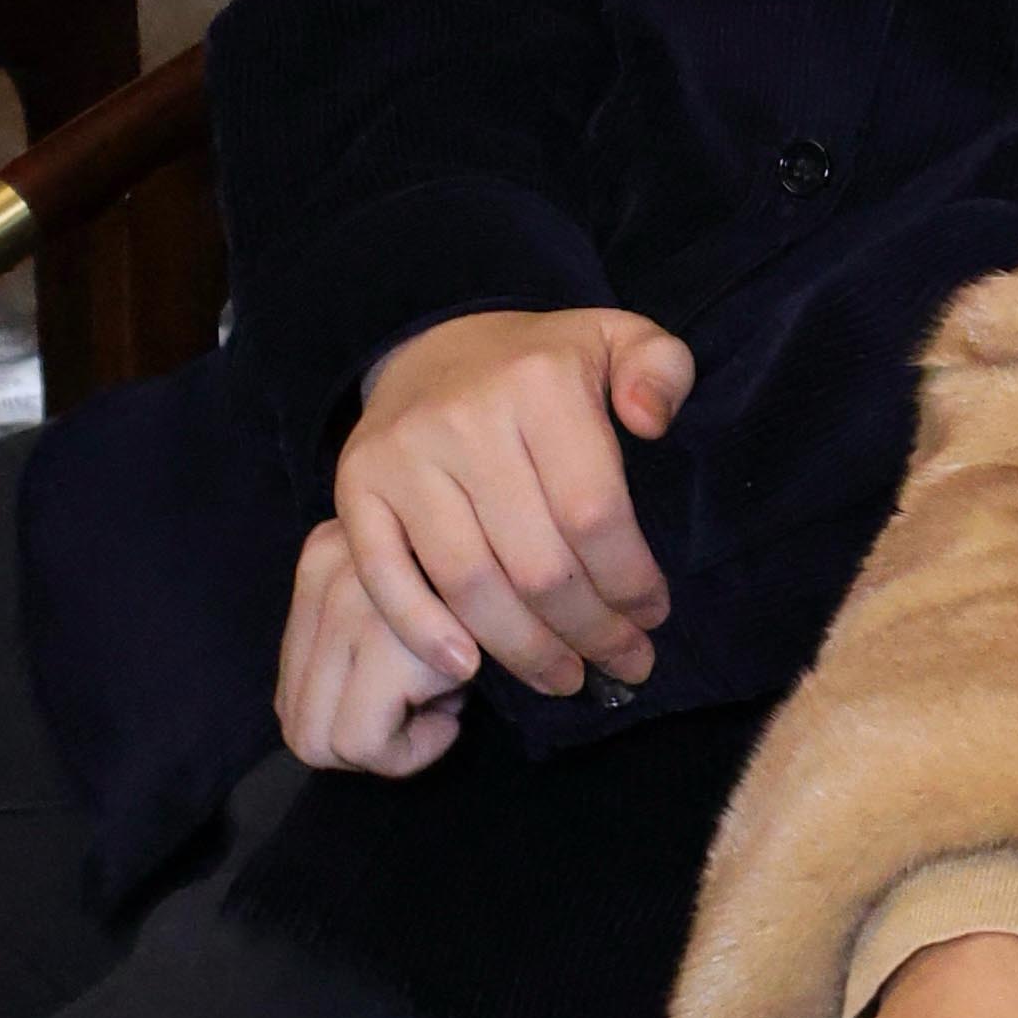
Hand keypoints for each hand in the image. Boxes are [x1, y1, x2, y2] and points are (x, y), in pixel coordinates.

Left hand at [274, 522, 470, 775]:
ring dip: (389, 744)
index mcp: (320, 559)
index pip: (291, 688)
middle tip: (424, 714)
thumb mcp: (412, 598)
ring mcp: (351, 606)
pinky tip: (455, 710)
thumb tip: (336, 720)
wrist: (555, 560)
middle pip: (297, 723)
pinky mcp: (387, 645)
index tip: (409, 697)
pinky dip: (412, 751)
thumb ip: (364, 635)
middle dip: (360, 742)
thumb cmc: (488, 586)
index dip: (346, 718)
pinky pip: (365, 744)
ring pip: (321, 742)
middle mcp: (325, 574)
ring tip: (442, 704)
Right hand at [330, 305, 688, 697]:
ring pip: (469, 583)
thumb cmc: (542, 366)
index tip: (653, 615)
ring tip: (566, 677)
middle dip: (590, 630)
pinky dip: (424, 631)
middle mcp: (465, 418)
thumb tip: (651, 421)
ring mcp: (403, 456)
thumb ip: (661, 368)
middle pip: (536, 562)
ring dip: (523, 649)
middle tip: (624, 663)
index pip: (594, 513)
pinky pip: (386, 577)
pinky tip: (468, 668)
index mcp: (540, 382)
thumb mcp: (618, 340)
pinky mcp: (356, 487)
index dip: (629, 582)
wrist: (434, 349)